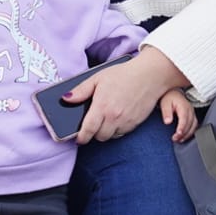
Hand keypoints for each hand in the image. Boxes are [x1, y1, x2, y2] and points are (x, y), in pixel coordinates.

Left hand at [65, 46, 188, 143]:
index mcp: (102, 106)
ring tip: (105, 120)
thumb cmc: (123, 74)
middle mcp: (114, 117)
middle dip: (94, 133)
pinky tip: (116, 118)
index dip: (82, 137)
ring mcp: (126, 121)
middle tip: (92, 125)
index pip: (88, 130)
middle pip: (100, 137)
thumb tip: (66, 99)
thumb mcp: (97, 78)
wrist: (150, 75)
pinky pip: (123, 133)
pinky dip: (118, 129)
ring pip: (112, 136)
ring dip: (106, 132)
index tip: (78, 140)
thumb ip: (81, 90)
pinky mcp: (136, 123)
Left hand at [159, 89, 197, 142]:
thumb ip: (166, 113)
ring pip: (194, 126)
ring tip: (180, 139)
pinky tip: (184, 136)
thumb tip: (167, 121)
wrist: (173, 93)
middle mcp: (190, 110)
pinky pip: (194, 125)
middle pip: (190, 124)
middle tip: (176, 139)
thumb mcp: (164, 104)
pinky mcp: (192, 116)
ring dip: (188, 134)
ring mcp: (192, 113)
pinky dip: (190, 132)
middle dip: (184, 133)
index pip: (184, 119)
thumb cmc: (169, 98)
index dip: (182, 127)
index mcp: (184, 106)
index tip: (178, 134)